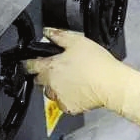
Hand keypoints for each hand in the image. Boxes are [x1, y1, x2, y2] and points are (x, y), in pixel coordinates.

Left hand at [23, 28, 139, 139]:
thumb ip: (58, 35)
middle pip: (39, 80)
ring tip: (70, 80)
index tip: (29, 63)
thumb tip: (47, 32)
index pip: (30, 66)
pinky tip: (77, 90)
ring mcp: (59, 97)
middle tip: (58, 69)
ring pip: (50, 93)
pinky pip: (63, 103)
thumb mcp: (77, 41)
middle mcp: (51, 84)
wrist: (111, 83)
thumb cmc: (96, 62)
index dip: (28, 63)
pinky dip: (67, 98)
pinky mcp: (69, 107)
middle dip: (44, 75)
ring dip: (55, 87)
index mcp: (50, 67)